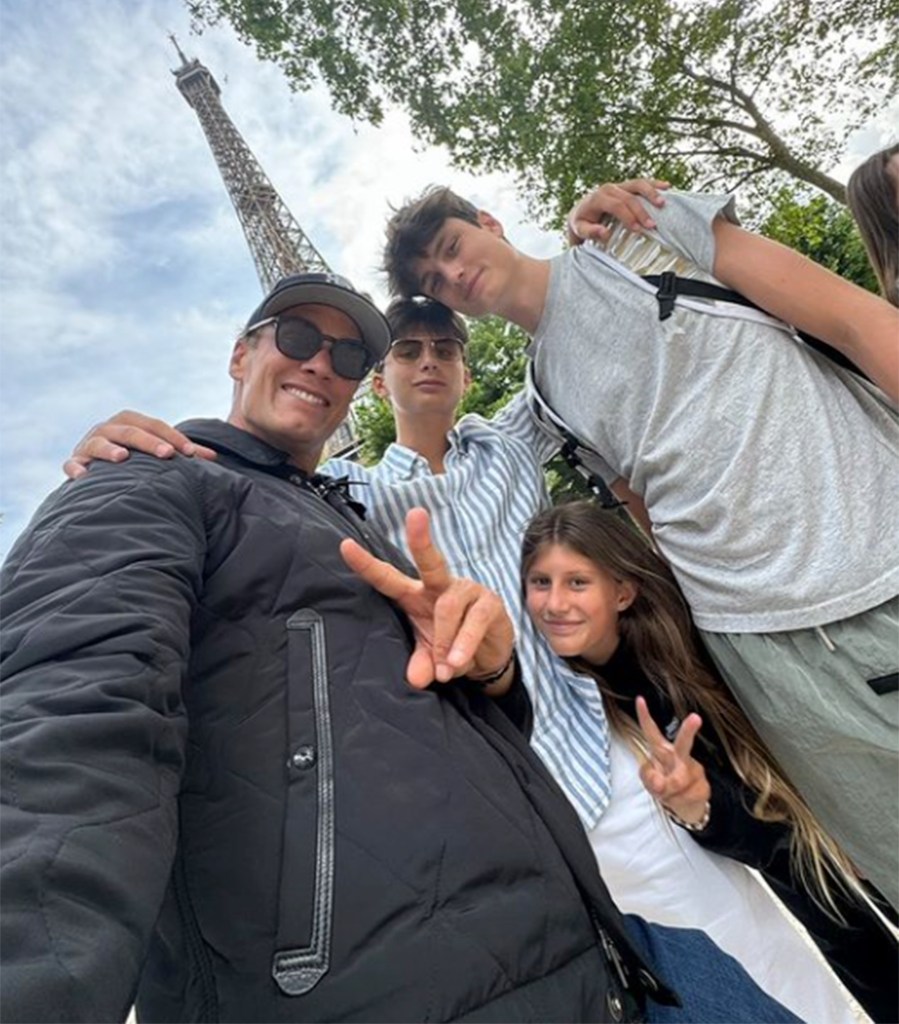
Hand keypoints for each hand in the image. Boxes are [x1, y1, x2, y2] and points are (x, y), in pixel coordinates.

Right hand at [63, 410, 217, 478]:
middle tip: (168, 454)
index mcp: (130, 423)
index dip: (173, 436)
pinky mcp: (75, 463)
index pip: (154, 425)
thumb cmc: (135, 459)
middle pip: (129, 430)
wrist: (96, 469)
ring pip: (98, 442)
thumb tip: (215, 458)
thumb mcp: (155, 451)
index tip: (192, 453)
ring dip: (109, 449)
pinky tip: (83, 476)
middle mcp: (108, 429)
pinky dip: (76, 468)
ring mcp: (89, 445)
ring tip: (122, 458)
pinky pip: (72, 464)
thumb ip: (182, 452)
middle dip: (149, 442)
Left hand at [340, 507, 514, 689]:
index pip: (388, 578)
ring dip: (444, 641)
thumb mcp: (429, 658)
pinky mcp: (489, 604)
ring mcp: (467, 591)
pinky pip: (474, 621)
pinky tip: (458, 663)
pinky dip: (463, 644)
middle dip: (421, 539)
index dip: (366, 564)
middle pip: (430, 562)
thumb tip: (417, 680)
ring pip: (448, 607)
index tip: (345, 546)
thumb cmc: (449, 647)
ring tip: (445, 669)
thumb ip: (420, 664)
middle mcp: (440, 586)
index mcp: (415, 595)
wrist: (488, 656)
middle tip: (415, 515)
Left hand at [566, 177, 669, 246]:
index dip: (628, 216)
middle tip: (652, 225)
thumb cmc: (581, 223)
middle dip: (641, 211)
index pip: (616, 205)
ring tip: (663, 203)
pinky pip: (641, 183)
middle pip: (629, 197)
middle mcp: (608, 188)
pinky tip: (666, 187)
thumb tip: (604, 233)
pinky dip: (654, 184)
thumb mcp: (580, 230)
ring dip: (652, 193)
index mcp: (597, 198)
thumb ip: (590, 232)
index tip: (638, 229)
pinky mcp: (625, 186)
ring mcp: (618, 185)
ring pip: (637, 184)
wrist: (580, 211)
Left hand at [635, 696, 710, 825]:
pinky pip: (687, 796)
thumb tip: (659, 783)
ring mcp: (693, 770)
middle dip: (689, 730)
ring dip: (670, 790)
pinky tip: (681, 797)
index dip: (644, 716)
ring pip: (681, 779)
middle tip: (695, 718)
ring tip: (668, 792)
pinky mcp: (703, 785)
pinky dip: (679, 801)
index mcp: (661, 750)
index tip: (639, 700)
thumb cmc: (664, 784)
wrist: (686, 804)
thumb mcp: (649, 780)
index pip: (651, 730)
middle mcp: (678, 755)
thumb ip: (649, 778)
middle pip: (683, 742)